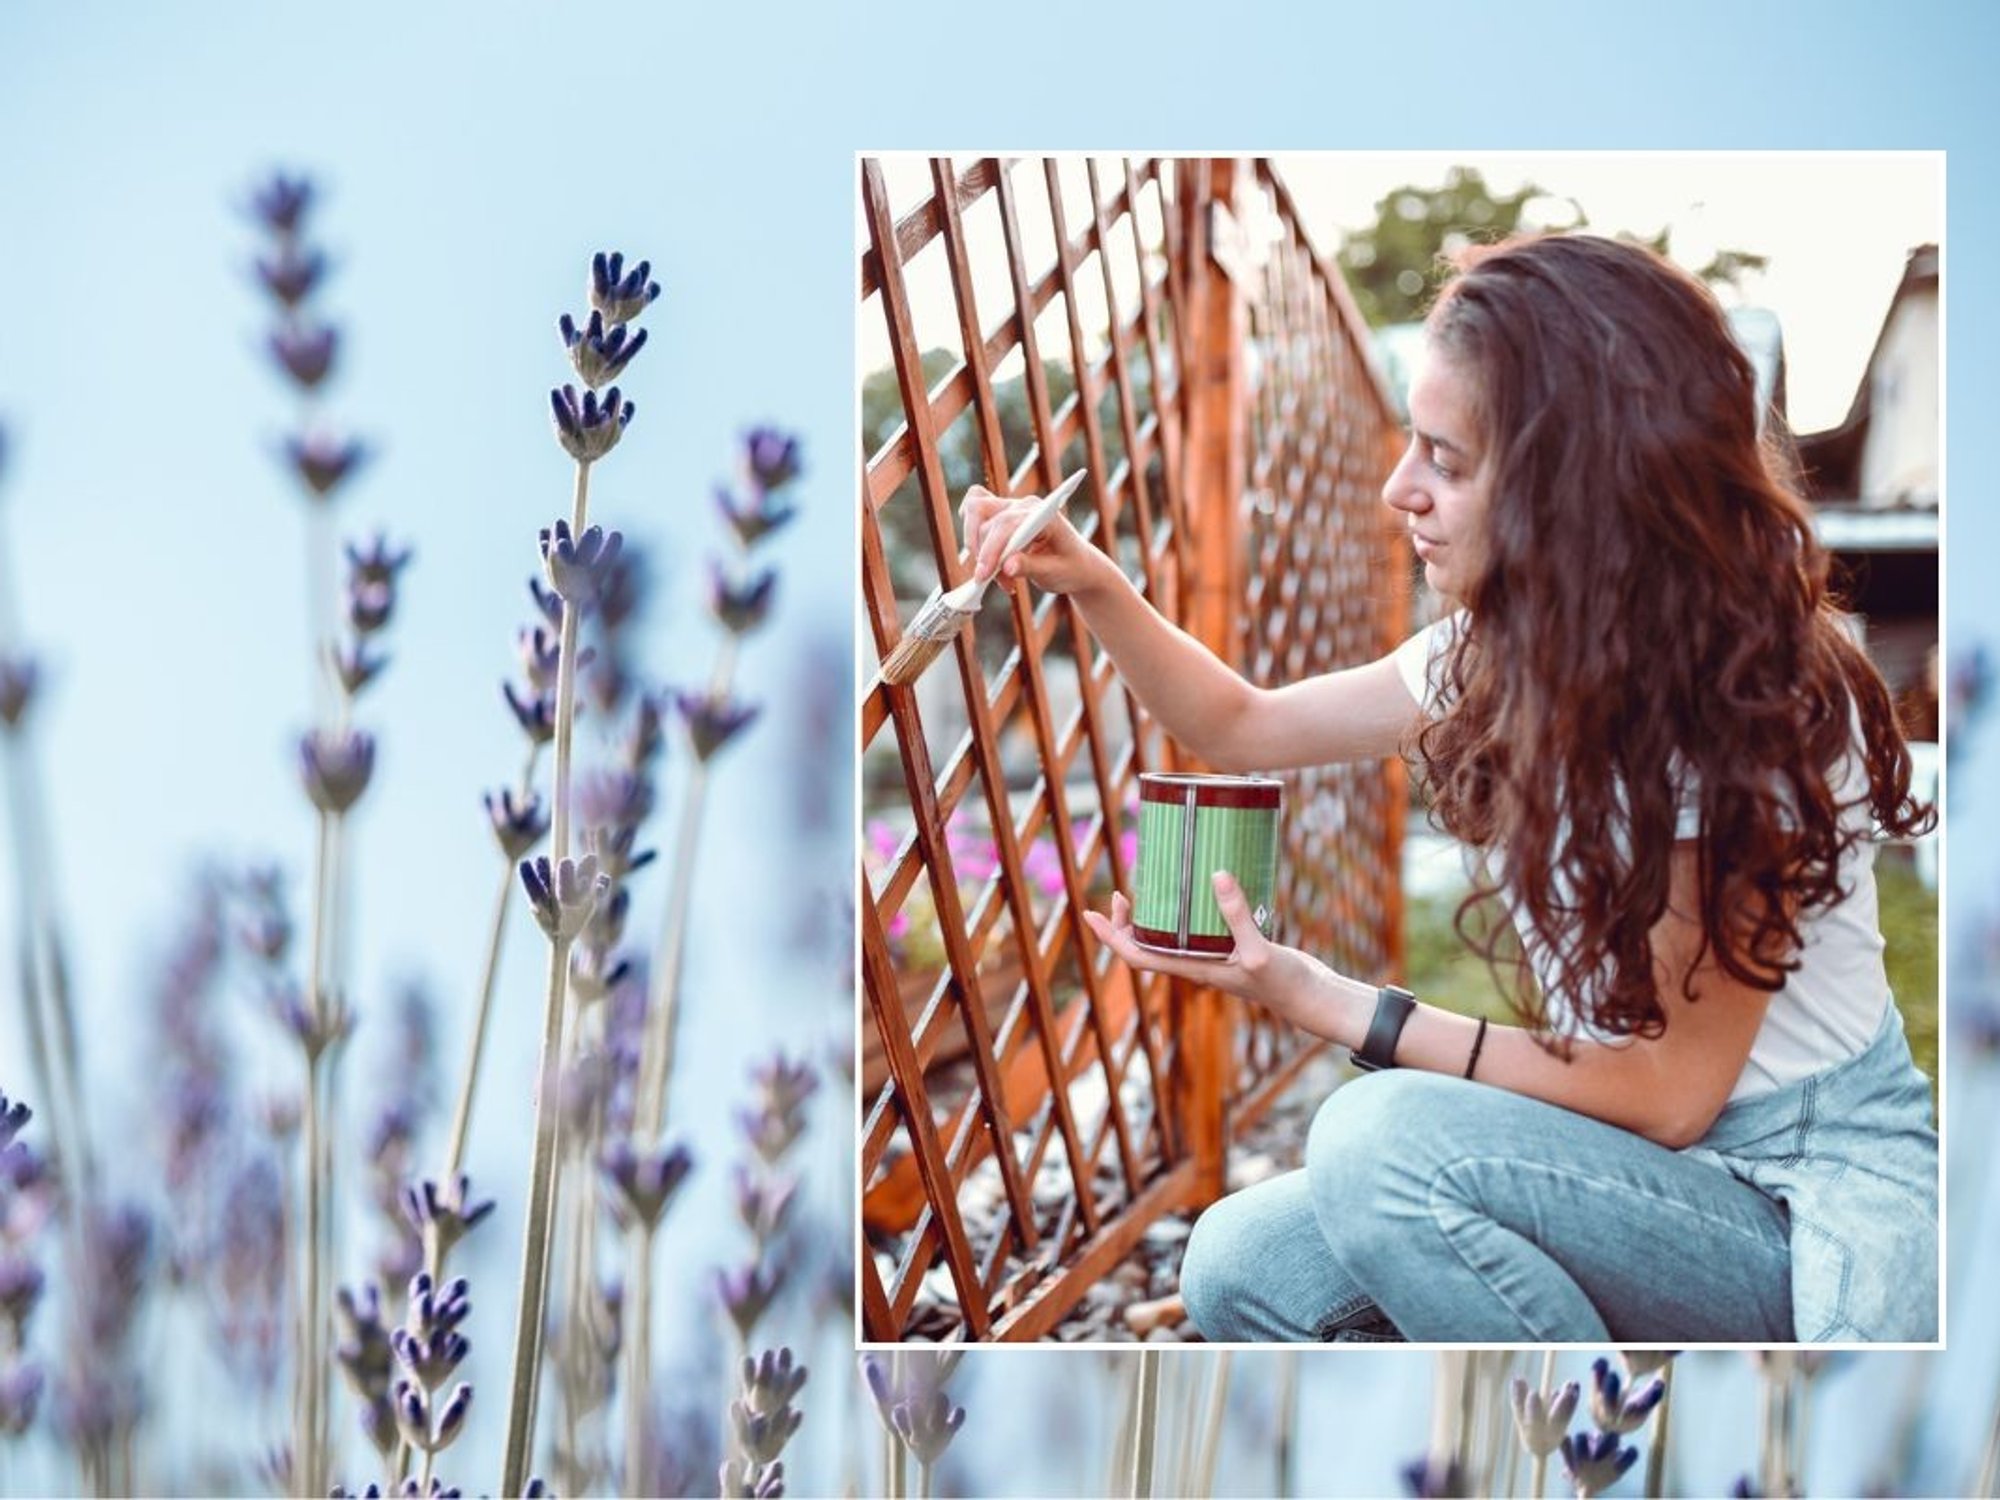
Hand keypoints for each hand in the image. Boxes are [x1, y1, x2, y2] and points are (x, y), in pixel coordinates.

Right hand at [960, 483, 1102, 594]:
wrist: (1076, 564)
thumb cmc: (1070, 567)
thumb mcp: (1055, 572)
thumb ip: (1031, 567)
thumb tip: (1007, 566)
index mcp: (1043, 513)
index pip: (1007, 524)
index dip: (992, 549)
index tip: (983, 575)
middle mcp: (1024, 505)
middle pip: (985, 519)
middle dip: (985, 555)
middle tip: (1000, 583)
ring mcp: (1010, 506)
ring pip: (975, 514)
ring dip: (979, 549)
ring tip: (999, 576)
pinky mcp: (1000, 514)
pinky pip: (974, 510)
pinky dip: (972, 532)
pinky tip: (983, 552)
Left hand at [1081, 872, 1338, 1036]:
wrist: (1311, 998)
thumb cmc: (1283, 983)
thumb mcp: (1258, 950)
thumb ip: (1236, 915)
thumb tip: (1217, 875)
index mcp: (1192, 969)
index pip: (1137, 956)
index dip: (1111, 937)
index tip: (1091, 913)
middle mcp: (1196, 964)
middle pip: (1146, 947)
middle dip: (1126, 923)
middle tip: (1120, 893)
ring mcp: (1212, 956)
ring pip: (1169, 939)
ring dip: (1152, 918)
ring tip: (1145, 890)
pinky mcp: (1230, 947)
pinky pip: (1195, 930)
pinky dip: (1185, 913)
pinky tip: (1195, 892)